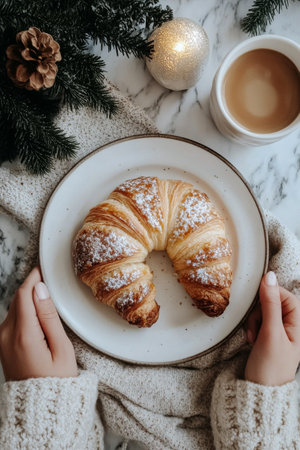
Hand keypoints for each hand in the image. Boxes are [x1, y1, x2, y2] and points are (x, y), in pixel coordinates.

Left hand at [0, 267, 77, 380]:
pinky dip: (23, 311)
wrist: (40, 408)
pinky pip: (11, 319)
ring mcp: (1, 341)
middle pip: (17, 299)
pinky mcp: (2, 345)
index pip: (24, 294)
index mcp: (23, 334)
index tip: (42, 269)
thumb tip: (40, 290)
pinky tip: (36, 314)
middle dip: (31, 287)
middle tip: (47, 281)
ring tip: (45, 297)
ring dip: (27, 299)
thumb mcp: (61, 347)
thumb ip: (49, 316)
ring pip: (13, 308)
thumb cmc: (57, 380)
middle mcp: (6, 335)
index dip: (33, 278)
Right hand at [245, 271, 299, 385]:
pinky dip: (252, 327)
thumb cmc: (270, 368)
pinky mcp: (268, 335)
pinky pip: (258, 320)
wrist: (258, 392)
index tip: (259, 304)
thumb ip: (270, 303)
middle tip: (257, 327)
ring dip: (254, 321)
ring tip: (254, 337)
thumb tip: (270, 277)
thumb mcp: (270, 332)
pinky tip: (252, 339)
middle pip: (273, 302)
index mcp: (299, 324)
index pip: (286, 295)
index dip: (270, 296)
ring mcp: (280, 331)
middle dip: (260, 311)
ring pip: (263, 310)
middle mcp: (292, 326)